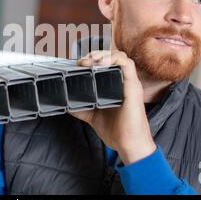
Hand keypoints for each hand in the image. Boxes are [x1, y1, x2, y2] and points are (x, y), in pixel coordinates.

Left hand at [70, 50, 155, 164]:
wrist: (129, 145)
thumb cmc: (117, 131)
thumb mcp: (94, 116)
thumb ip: (82, 108)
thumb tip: (66, 104)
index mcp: (118, 86)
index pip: (109, 63)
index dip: (94, 58)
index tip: (80, 63)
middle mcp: (125, 82)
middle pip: (113, 56)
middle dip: (96, 54)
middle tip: (81, 61)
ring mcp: (130, 83)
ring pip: (120, 57)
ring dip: (103, 55)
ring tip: (89, 60)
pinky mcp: (133, 87)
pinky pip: (127, 65)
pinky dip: (113, 59)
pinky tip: (100, 63)